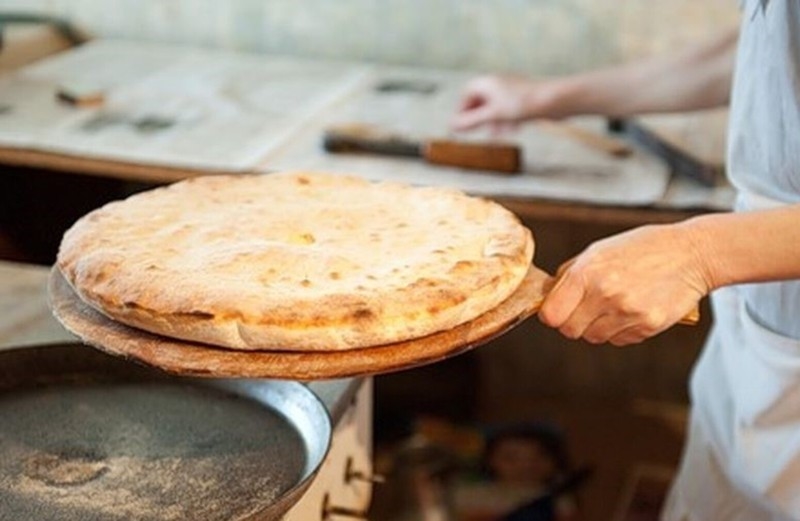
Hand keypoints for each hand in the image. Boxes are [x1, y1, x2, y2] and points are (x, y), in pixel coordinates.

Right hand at [451, 75, 574, 132]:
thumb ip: (471, 121)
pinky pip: (509, 110)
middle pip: (481, 101)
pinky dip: (507, 120)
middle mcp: (498, 83)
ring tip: (497, 134)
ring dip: (494, 121)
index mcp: (487, 82)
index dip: (462, 110)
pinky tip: (513, 129)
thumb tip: (452, 126)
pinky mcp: (524, 98)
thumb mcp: (493, 115)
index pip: (467, 94)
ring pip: (496, 107)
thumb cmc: (524, 103)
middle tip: (476, 131)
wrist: (555, 100)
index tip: (460, 125)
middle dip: (479, 117)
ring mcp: (512, 90)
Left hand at [538, 224, 711, 345]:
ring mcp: (627, 312)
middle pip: (569, 331)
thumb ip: (571, 274)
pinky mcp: (647, 325)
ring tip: (614, 305)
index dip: (552, 314)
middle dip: (574, 322)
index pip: (551, 315)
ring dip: (598, 326)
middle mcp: (604, 293)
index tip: (559, 310)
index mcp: (586, 272)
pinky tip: (633, 309)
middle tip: (587, 309)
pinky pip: (620, 340)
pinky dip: (622, 330)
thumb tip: (549, 296)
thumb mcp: (599, 250)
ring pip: (594, 337)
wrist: (691, 254)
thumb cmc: (642, 248)